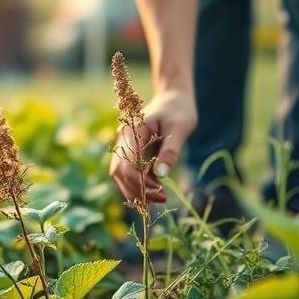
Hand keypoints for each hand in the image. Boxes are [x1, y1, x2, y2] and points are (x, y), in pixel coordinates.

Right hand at [110, 89, 197, 204]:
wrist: (174, 98)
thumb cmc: (178, 111)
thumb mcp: (179, 128)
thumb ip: (170, 151)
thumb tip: (162, 174)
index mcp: (132, 131)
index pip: (127, 164)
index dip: (141, 182)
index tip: (161, 191)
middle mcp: (123, 139)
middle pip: (119, 172)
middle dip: (136, 190)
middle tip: (161, 200)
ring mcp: (125, 146)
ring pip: (120, 175)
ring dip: (135, 191)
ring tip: (158, 200)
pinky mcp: (132, 152)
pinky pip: (129, 172)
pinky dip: (138, 185)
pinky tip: (155, 193)